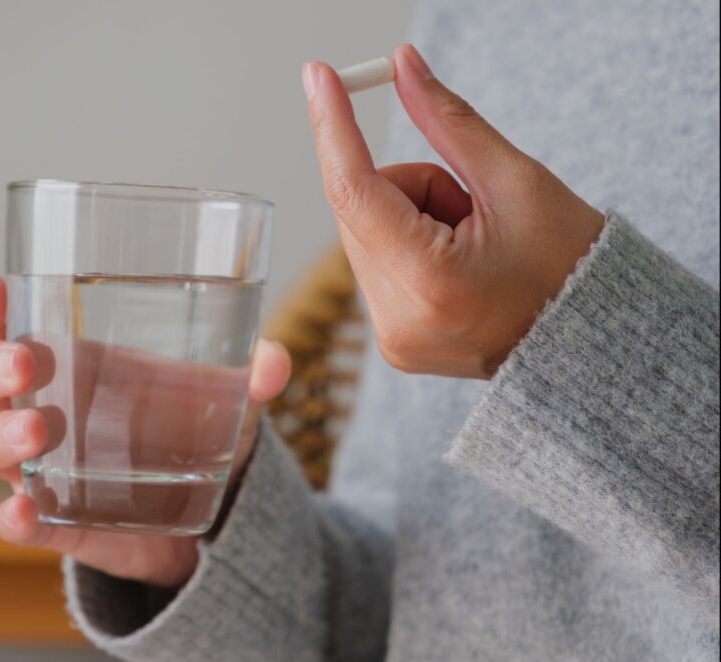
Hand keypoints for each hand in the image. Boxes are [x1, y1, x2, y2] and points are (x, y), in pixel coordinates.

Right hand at [0, 275, 289, 586]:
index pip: (14, 326)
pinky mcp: (59, 523)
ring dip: (0, 437)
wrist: (208, 520)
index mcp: (73, 365)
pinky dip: (15, 518)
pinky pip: (20, 521)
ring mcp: (45, 469)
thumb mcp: (225, 400)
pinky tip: (22, 511)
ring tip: (37, 432)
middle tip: (24, 364)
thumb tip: (272, 363)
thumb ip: (249, 377)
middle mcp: (44, 410)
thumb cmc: (195, 433)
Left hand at [303, 44, 604, 377]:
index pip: (354, 190)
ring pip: (363, 236)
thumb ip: (448, 122)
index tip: (319, 76)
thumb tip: (402, 66)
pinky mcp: (394, 345)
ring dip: (407, 219)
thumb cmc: (570, 263)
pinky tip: (458, 266)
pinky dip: (407, 248)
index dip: (333, 127)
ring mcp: (393, 339)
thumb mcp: (517, 181)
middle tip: (467, 206)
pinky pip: (375, 268)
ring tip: (472, 243)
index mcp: (430, 281)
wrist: (594, 342)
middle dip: (406, 188)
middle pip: (357, 210)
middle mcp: (397, 320)